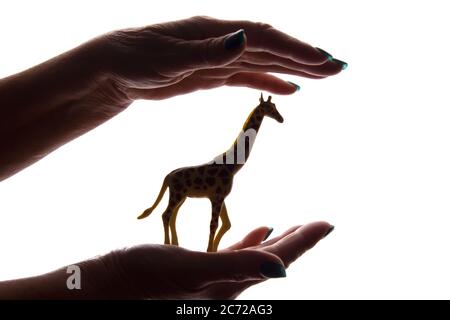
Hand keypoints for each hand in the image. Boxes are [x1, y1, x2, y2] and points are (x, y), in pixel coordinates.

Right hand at [85, 222, 332, 298]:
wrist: (109, 284)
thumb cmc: (143, 278)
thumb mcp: (191, 271)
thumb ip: (235, 267)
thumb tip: (282, 270)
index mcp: (231, 284)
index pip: (279, 259)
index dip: (305, 241)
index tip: (327, 224)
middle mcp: (228, 283)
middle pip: (273, 259)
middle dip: (298, 240)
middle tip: (318, 225)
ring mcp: (215, 277)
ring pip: (256, 255)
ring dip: (276, 240)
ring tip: (292, 226)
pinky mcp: (199, 269)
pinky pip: (235, 253)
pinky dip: (249, 240)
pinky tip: (257, 229)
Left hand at [102, 16, 346, 100]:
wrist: (115, 68)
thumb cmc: (136, 60)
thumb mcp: (170, 58)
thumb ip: (209, 51)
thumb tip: (245, 37)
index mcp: (215, 33)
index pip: (265, 38)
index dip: (296, 50)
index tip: (323, 62)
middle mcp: (222, 41)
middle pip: (272, 47)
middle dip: (305, 58)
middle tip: (337, 68)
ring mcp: (219, 57)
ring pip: (264, 61)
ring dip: (293, 69)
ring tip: (322, 76)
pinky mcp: (212, 74)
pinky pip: (247, 77)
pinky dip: (270, 81)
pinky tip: (288, 89)